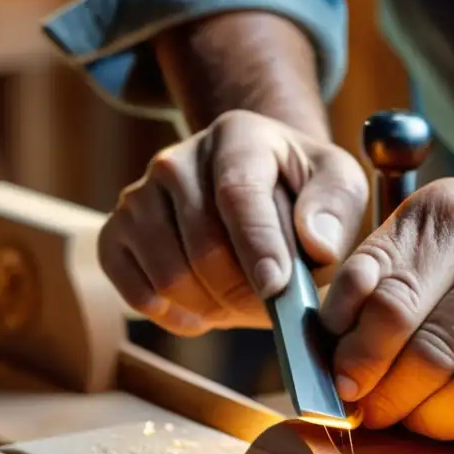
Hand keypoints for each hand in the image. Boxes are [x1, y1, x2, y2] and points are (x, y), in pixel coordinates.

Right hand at [98, 110, 367, 334]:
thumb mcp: (338, 183)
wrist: (255, 191)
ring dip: (214, 306)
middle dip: (244, 291)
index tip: (277, 288)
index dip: (257, 245)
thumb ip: (336, 207)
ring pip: (169, 277)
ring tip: (242, 299)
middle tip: (274, 305)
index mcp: (235, 137)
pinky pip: (138, 294)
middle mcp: (175, 161)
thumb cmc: (301, 192)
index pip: (238, 193)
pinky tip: (206, 308)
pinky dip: (176, 316)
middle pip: (203, 247)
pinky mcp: (115, 236)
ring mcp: (138, 198)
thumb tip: (316, 244)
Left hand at [319, 171, 453, 450]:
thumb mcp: (444, 227)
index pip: (389, 306)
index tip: (345, 388)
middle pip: (434, 360)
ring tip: (439, 416)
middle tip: (385, 413)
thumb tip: (332, 344)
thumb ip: (381, 274)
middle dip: (396, 403)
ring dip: (448, 425)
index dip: (357, 361)